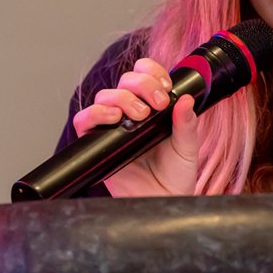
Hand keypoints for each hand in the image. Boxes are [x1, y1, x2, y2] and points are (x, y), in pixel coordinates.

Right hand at [71, 58, 201, 195]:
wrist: (164, 200)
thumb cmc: (176, 175)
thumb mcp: (187, 147)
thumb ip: (186, 123)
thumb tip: (187, 98)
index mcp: (154, 107)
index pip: (145, 74)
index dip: (152, 72)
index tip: (165, 87)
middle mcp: (131, 113)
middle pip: (125, 80)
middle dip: (142, 85)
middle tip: (157, 105)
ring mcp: (113, 126)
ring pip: (105, 96)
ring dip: (122, 98)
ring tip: (139, 115)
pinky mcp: (97, 143)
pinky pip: (85, 120)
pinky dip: (95, 113)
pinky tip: (114, 118)